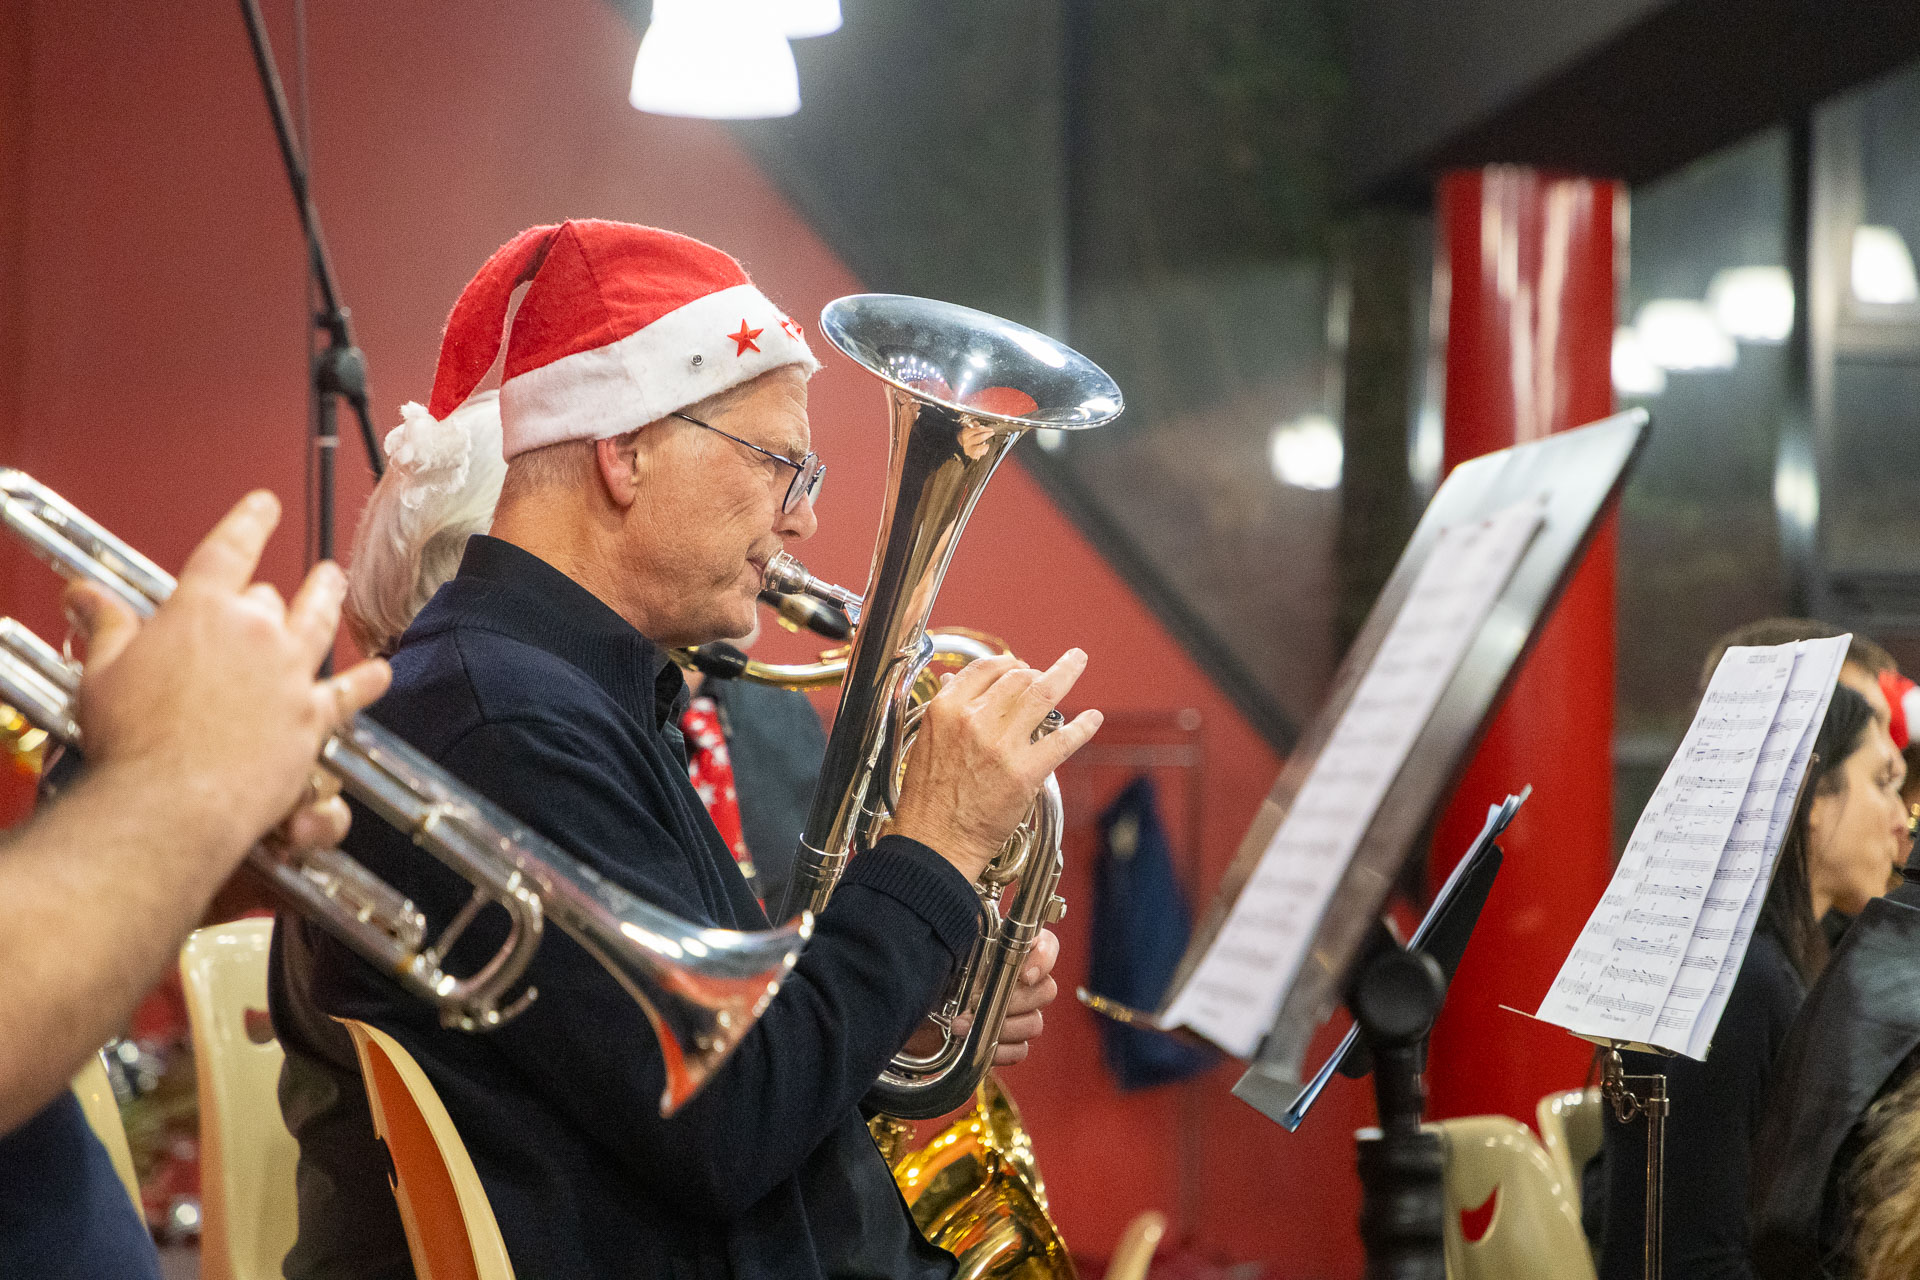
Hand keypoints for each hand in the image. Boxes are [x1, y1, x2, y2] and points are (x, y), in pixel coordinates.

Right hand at [66, 491, 389, 859]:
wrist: (173, 799)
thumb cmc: (133, 740)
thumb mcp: (102, 673)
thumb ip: (106, 628)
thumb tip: (87, 597)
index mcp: (202, 610)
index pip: (230, 549)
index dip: (250, 521)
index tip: (266, 504)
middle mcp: (255, 632)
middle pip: (269, 596)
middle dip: (271, 588)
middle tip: (280, 584)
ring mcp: (289, 673)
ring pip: (318, 624)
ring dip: (328, 600)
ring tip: (335, 582)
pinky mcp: (311, 718)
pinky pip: (348, 693)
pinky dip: (367, 682)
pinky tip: (380, 672)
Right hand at [890, 650, 1101, 881]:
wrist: (934, 841)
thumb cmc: (927, 798)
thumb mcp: (926, 741)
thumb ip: (946, 709)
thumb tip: (955, 680)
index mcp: (946, 709)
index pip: (984, 668)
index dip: (1007, 663)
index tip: (1018, 666)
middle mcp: (974, 720)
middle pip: (1017, 678)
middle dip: (1036, 673)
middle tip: (1045, 676)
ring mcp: (1002, 745)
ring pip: (1043, 695)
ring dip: (1065, 672)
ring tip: (1077, 661)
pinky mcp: (1025, 772)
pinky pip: (1062, 740)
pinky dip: (1083, 726)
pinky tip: (1093, 718)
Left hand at [950, 928, 1059, 1066]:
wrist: (919, 1008)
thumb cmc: (938, 971)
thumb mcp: (952, 945)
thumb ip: (969, 930)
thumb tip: (972, 919)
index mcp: (1015, 950)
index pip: (1049, 946)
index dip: (1043, 960)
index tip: (1024, 975)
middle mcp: (1024, 981)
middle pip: (1046, 991)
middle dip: (1013, 1001)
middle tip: (979, 1001)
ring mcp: (1021, 1012)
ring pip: (1035, 1023)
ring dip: (1002, 1028)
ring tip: (966, 1025)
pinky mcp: (1010, 1040)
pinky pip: (1021, 1049)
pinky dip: (1000, 1050)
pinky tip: (978, 1043)